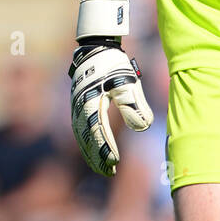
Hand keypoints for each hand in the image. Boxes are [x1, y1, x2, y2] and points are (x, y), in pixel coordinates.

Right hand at [68, 43, 153, 176]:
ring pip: (82, 136)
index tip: (115, 162)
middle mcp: (80, 107)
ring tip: (102, 168)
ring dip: (91, 153)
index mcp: (91, 102)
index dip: (105, 148)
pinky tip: (94, 152)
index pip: (98, 131)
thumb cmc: (113, 65)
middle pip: (87, 138)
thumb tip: (143, 127)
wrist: (95, 48)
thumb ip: (134, 104)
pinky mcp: (77, 106)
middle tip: (109, 172)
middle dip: (97, 157)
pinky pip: (80, 130)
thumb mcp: (128, 81)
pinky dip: (87, 143)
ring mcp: (76, 107)